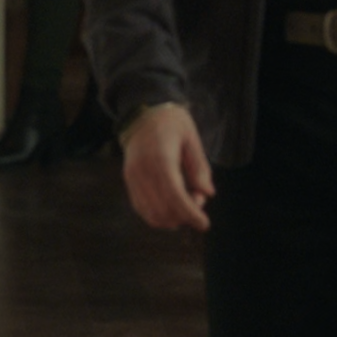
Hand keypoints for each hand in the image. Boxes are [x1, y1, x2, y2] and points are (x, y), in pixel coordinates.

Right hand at [119, 102, 216, 232]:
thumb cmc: (171, 123)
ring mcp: (132, 177)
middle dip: (184, 216)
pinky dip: (158, 215)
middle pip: (163, 209)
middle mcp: (142, 171)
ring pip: (151, 213)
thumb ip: (199, 167)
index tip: (204, 224)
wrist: (142, 112)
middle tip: (198, 202)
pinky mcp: (128, 181)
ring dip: (171, 218)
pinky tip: (172, 208)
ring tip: (186, 203)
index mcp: (160, 158)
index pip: (175, 196)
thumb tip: (207, 194)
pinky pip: (141, 208)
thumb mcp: (191, 139)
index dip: (190, 214)